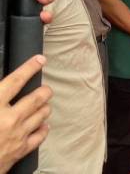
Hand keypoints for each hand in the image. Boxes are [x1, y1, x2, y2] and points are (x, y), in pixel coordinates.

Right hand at [0, 55, 51, 173]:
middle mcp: (10, 118)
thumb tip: (0, 87)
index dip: (29, 68)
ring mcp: (18, 134)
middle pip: (37, 97)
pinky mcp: (20, 150)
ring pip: (42, 114)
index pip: (16, 80)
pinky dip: (43, 128)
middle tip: (45, 88)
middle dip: (44, 91)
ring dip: (44, 107)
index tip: (39, 59)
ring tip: (43, 104)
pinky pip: (40, 136)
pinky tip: (42, 125)